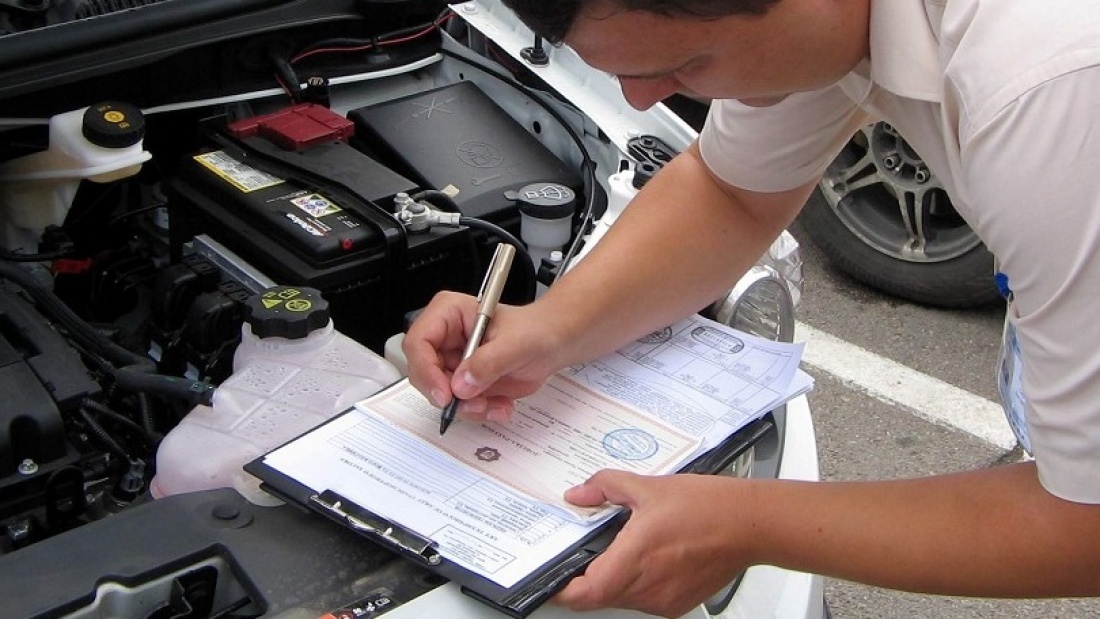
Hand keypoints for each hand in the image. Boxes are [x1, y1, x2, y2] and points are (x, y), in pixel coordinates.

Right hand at [403, 291, 564, 421]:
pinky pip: (459, 404)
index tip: (445, 394)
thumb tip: (461, 384)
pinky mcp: (463, 382)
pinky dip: (479, 411)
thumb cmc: (537, 329)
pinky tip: (501, 405)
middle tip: (476, 403)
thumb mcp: (517, 343)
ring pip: (440, 394)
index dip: (425, 370)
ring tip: (495, 404)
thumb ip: (488, 362)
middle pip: (423, 373)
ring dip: (468, 407)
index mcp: (449, 313)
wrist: (553, 343)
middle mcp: (445, 338)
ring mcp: (453, 362)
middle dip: (449, 395)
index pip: (418, 342)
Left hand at [555, 470, 751, 617]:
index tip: (550, 578)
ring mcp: (663, 600)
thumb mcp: (649, 487)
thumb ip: (606, 487)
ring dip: (611, 581)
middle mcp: (648, 587)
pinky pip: (643, 600)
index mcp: (635, 559)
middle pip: (598, 597)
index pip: (584, 593)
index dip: (560, 590)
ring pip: (620, 600)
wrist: (751, 524)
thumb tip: (580, 494)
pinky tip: (647, 558)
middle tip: (582, 554)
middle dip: (585, 579)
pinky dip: (635, 584)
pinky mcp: (677, 604)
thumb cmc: (708, 507)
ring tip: (622, 550)